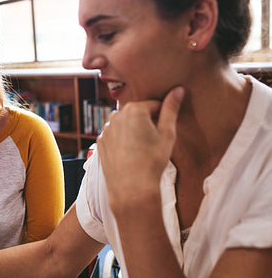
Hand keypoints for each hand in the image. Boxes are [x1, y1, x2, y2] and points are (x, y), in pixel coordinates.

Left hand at [97, 87, 183, 213]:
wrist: (131, 188)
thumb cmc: (152, 161)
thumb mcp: (167, 133)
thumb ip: (171, 109)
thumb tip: (178, 89)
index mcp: (134, 109)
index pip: (154, 105)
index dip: (162, 118)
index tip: (164, 132)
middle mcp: (116, 115)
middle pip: (138, 113)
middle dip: (146, 122)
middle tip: (153, 142)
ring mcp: (106, 129)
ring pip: (125, 124)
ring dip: (133, 131)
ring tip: (141, 150)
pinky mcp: (100, 142)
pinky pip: (115, 136)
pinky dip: (122, 141)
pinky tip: (129, 154)